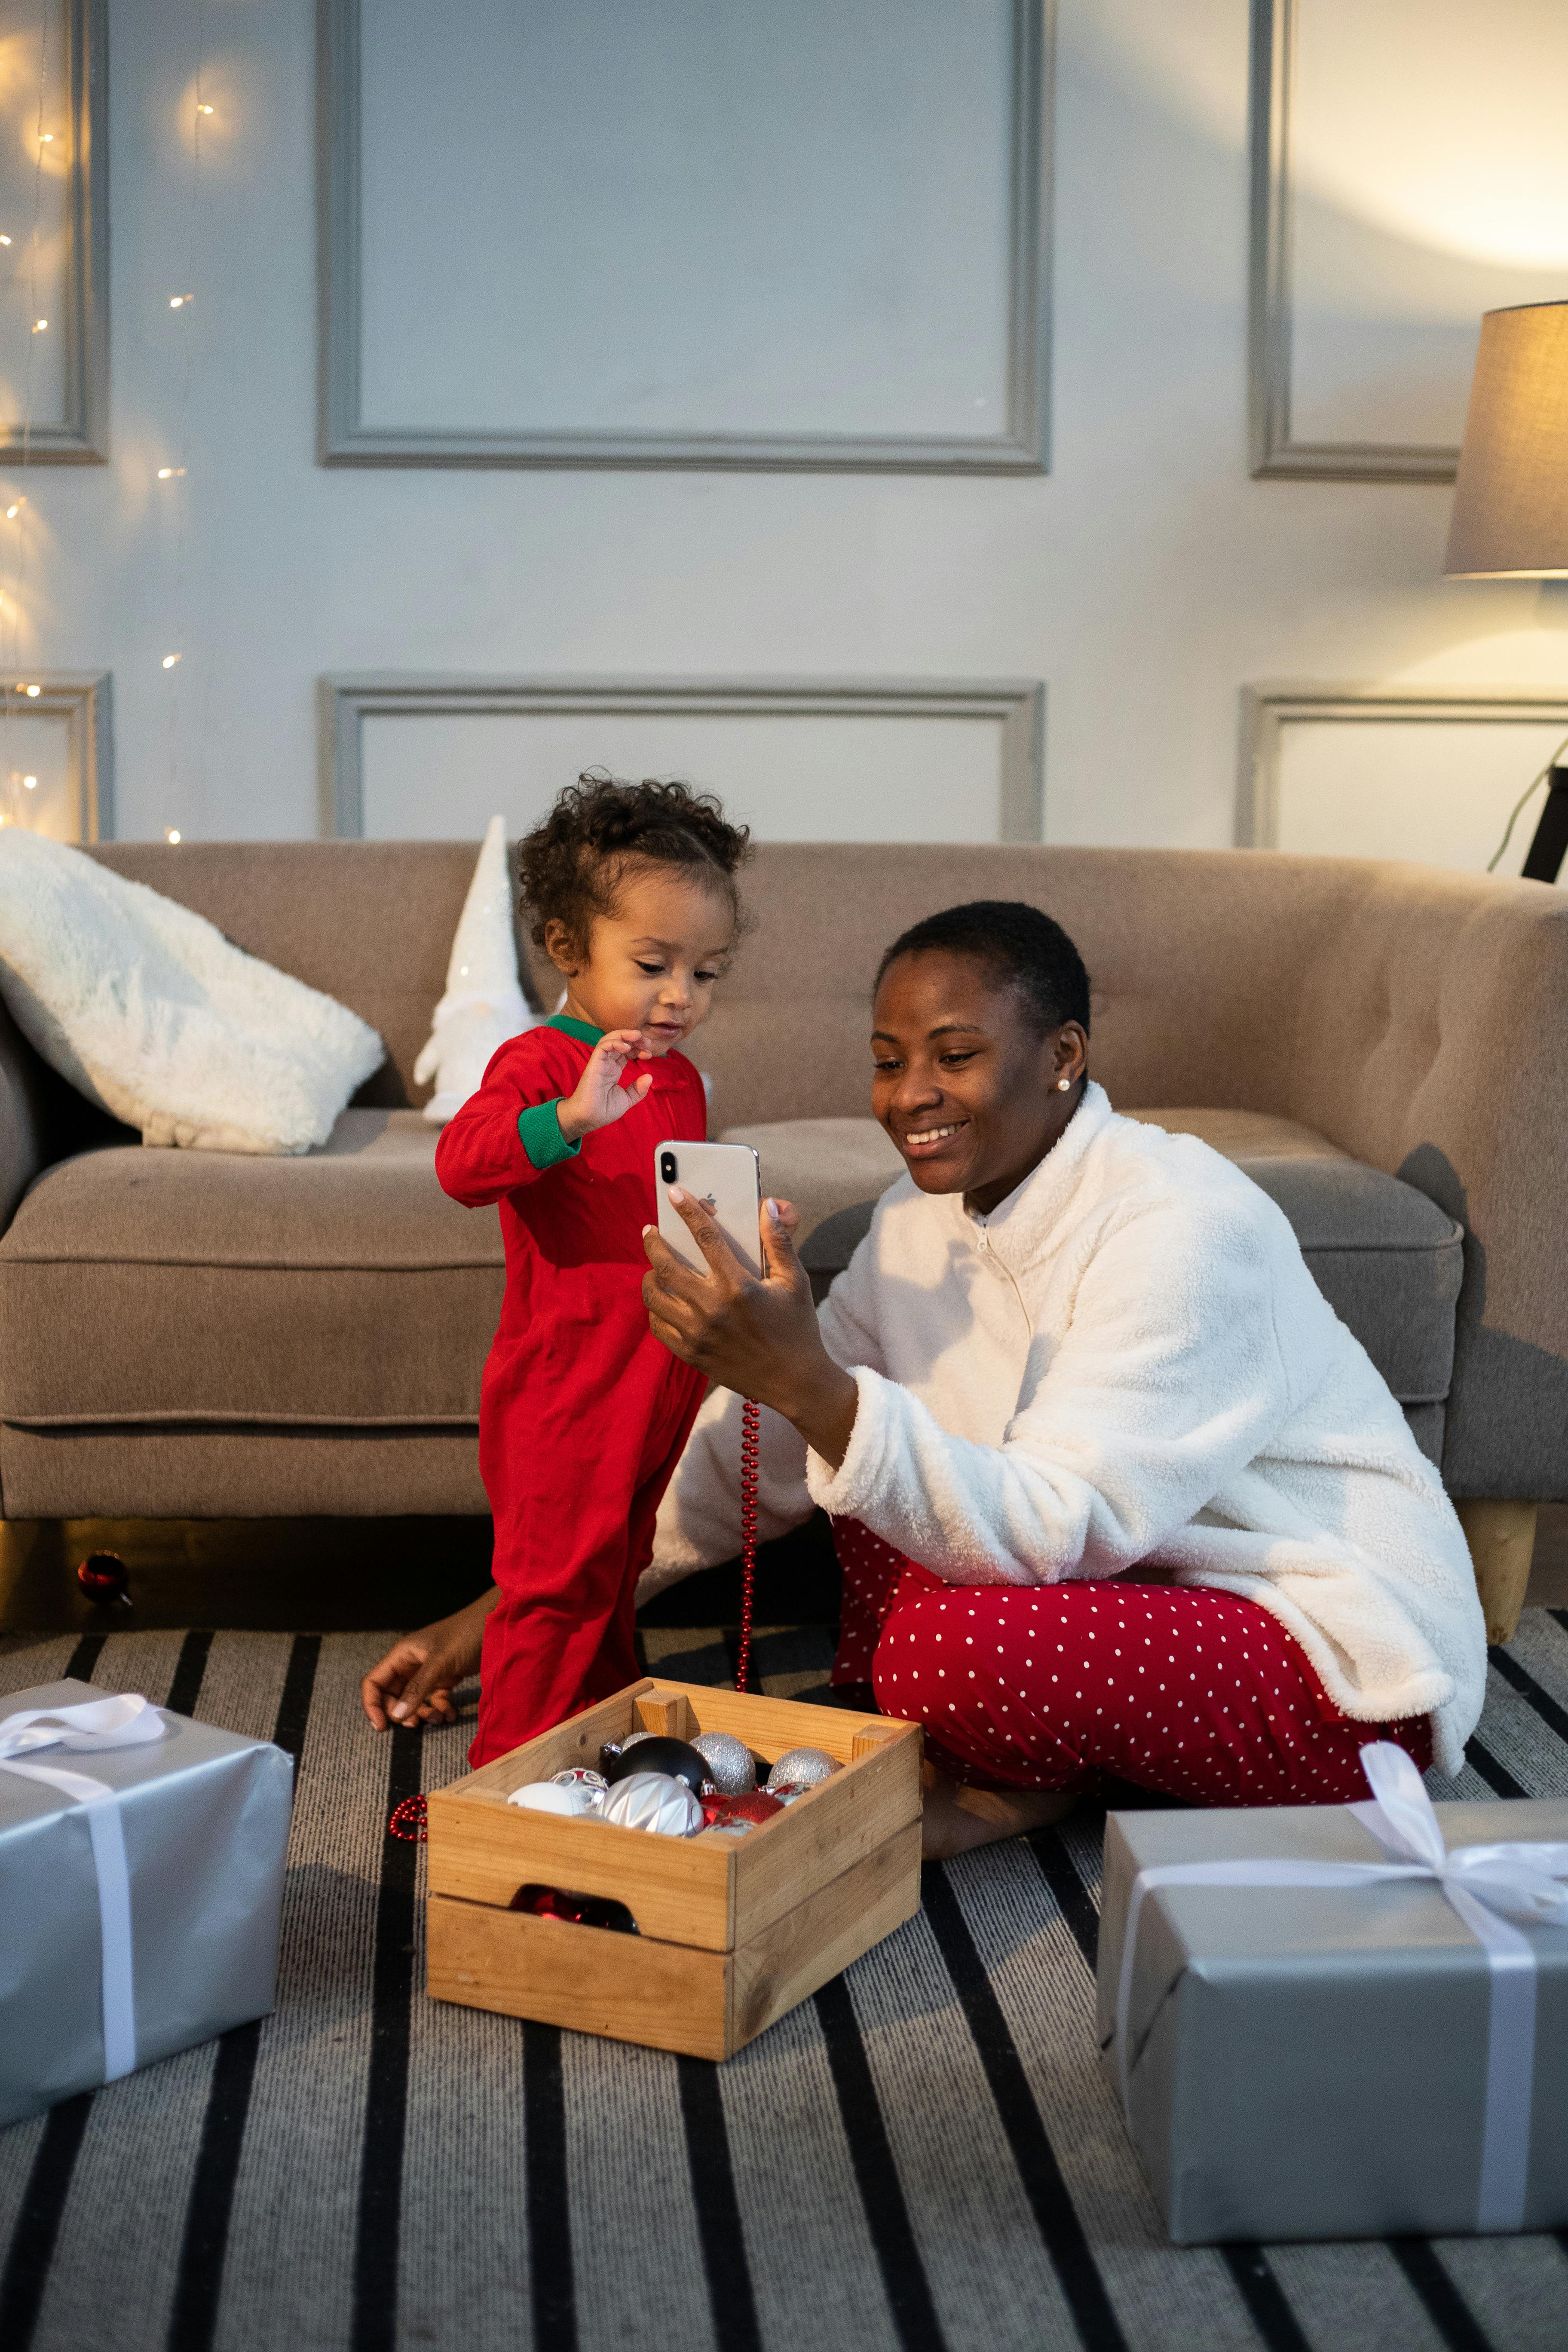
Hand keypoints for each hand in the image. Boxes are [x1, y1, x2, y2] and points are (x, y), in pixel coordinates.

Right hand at [360, 1588, 496, 1729]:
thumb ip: (418, 1688)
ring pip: (414, 1700)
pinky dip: (441, 1709)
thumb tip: (397, 1716)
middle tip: (415, 1724)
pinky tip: (452, 1715)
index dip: (372, 1705)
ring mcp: (429, 1670)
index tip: (382, 1727)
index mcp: (402, 1655)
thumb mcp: (440, 1662)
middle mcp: (411, 1663)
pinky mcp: (446, 1677)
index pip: (374, 1682)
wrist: (497, 1624)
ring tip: (439, 1719)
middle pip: (392, 1695)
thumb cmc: (466, 1635)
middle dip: (401, 1712)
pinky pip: (435, 1699)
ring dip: (423, 1713)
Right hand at [557, 1030, 652, 1141]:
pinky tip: (626, 1047)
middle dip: (635, 1039)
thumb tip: (649, 1076)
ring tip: (638, 1036)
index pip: (627, 1052)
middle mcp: (608, 1063)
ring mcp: (601, 1062)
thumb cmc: (604, 1110)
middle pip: (620, 1042)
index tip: (649, 1054)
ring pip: (610, 1040)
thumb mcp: (627, 1099)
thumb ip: (638, 1089)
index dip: (638, 1049)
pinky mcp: (594, 1063)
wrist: (589, 1118)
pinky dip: (615, 1043)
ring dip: (624, 1035)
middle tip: (647, 1041)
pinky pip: (603, 1046)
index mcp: (614, 1070)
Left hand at [641, 1192, 859, 1467]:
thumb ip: (778, 1242)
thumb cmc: (797, 1327)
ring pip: (655, 1296)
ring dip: (649, 1275)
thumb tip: (769, 1205)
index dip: (689, 1211)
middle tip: (650, 1230)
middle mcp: (712, 1308)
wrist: (794, 1382)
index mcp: (738, 1286)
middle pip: (667, 1265)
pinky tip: (661, 1299)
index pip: (706, 1237)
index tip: (675, 1193)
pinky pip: (658, 1326)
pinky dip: (655, 1308)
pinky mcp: (690, 1354)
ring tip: (653, 1266)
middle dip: (654, 1242)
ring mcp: (697, 1333)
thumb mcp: (794, 1281)